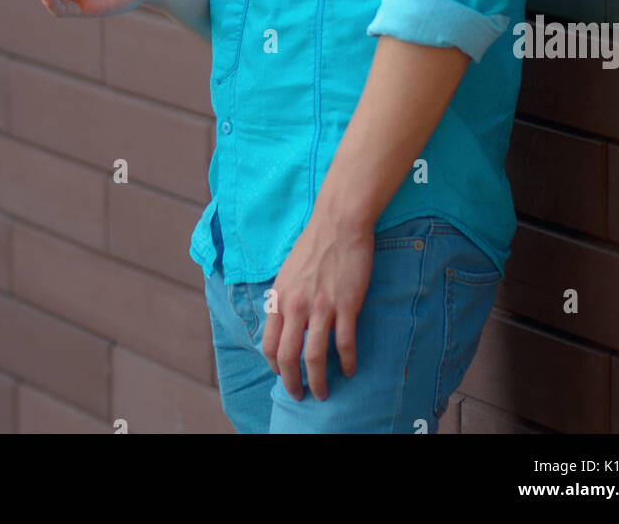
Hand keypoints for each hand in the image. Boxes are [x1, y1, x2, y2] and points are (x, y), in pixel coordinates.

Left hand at [261, 215, 374, 402]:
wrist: (339, 223)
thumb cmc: (314, 244)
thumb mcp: (287, 271)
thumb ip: (284, 297)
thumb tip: (283, 320)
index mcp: (280, 297)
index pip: (269, 344)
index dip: (275, 366)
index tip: (283, 375)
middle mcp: (296, 306)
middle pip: (288, 357)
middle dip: (293, 382)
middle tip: (300, 395)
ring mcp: (321, 307)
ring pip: (315, 357)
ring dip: (318, 381)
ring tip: (323, 392)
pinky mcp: (346, 305)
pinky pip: (345, 343)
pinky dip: (347, 362)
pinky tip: (350, 370)